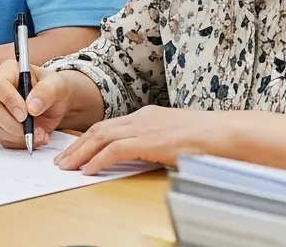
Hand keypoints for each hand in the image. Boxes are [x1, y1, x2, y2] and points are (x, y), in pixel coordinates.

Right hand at [0, 60, 69, 149]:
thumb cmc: (55, 88)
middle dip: (13, 124)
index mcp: (8, 72)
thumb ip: (47, 91)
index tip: (25, 115)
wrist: (57, 104)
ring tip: (41, 134)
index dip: (9, 101)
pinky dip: (20, 143)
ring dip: (18, 136)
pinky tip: (37, 138)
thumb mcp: (58, 84)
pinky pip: (3, 139)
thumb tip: (32, 106)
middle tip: (35, 131)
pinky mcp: (0, 127)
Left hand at [54, 105, 237, 174]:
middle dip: (77, 145)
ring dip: (80, 153)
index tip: (75, 150)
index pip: (109, 125)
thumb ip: (155, 143)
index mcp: (147, 115)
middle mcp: (141, 117)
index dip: (88, 138)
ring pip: (101, 137)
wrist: (223, 133)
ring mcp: (144, 127)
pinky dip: (98, 159)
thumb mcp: (173, 137)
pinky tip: (88, 170)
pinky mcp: (149, 141)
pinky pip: (115, 150)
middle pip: (99, 129)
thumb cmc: (206, 138)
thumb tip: (144, 156)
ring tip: (67, 167)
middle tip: (62, 160)